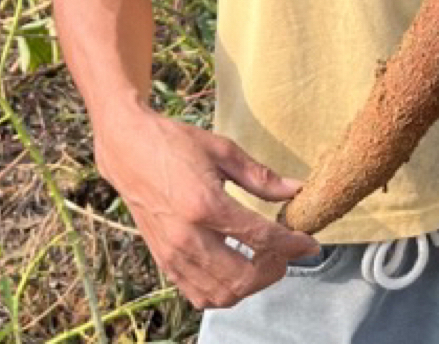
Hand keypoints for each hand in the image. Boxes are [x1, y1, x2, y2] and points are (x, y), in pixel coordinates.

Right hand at [95, 109, 319, 309]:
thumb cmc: (175, 143)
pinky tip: (235, 267)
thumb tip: (295, 190)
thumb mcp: (223, 150)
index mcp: (204, 203)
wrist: (128, 149)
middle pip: (242, 277)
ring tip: (263, 259)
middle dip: (274, 269)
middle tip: (286, 251)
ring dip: (251, 285)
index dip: (292, 244)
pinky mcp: (163, 262)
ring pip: (221, 294)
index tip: (310, 244)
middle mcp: (187, 236)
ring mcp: (172, 254)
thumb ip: (261, 176)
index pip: (259, 237)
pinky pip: (199, 295)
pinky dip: (224, 291)